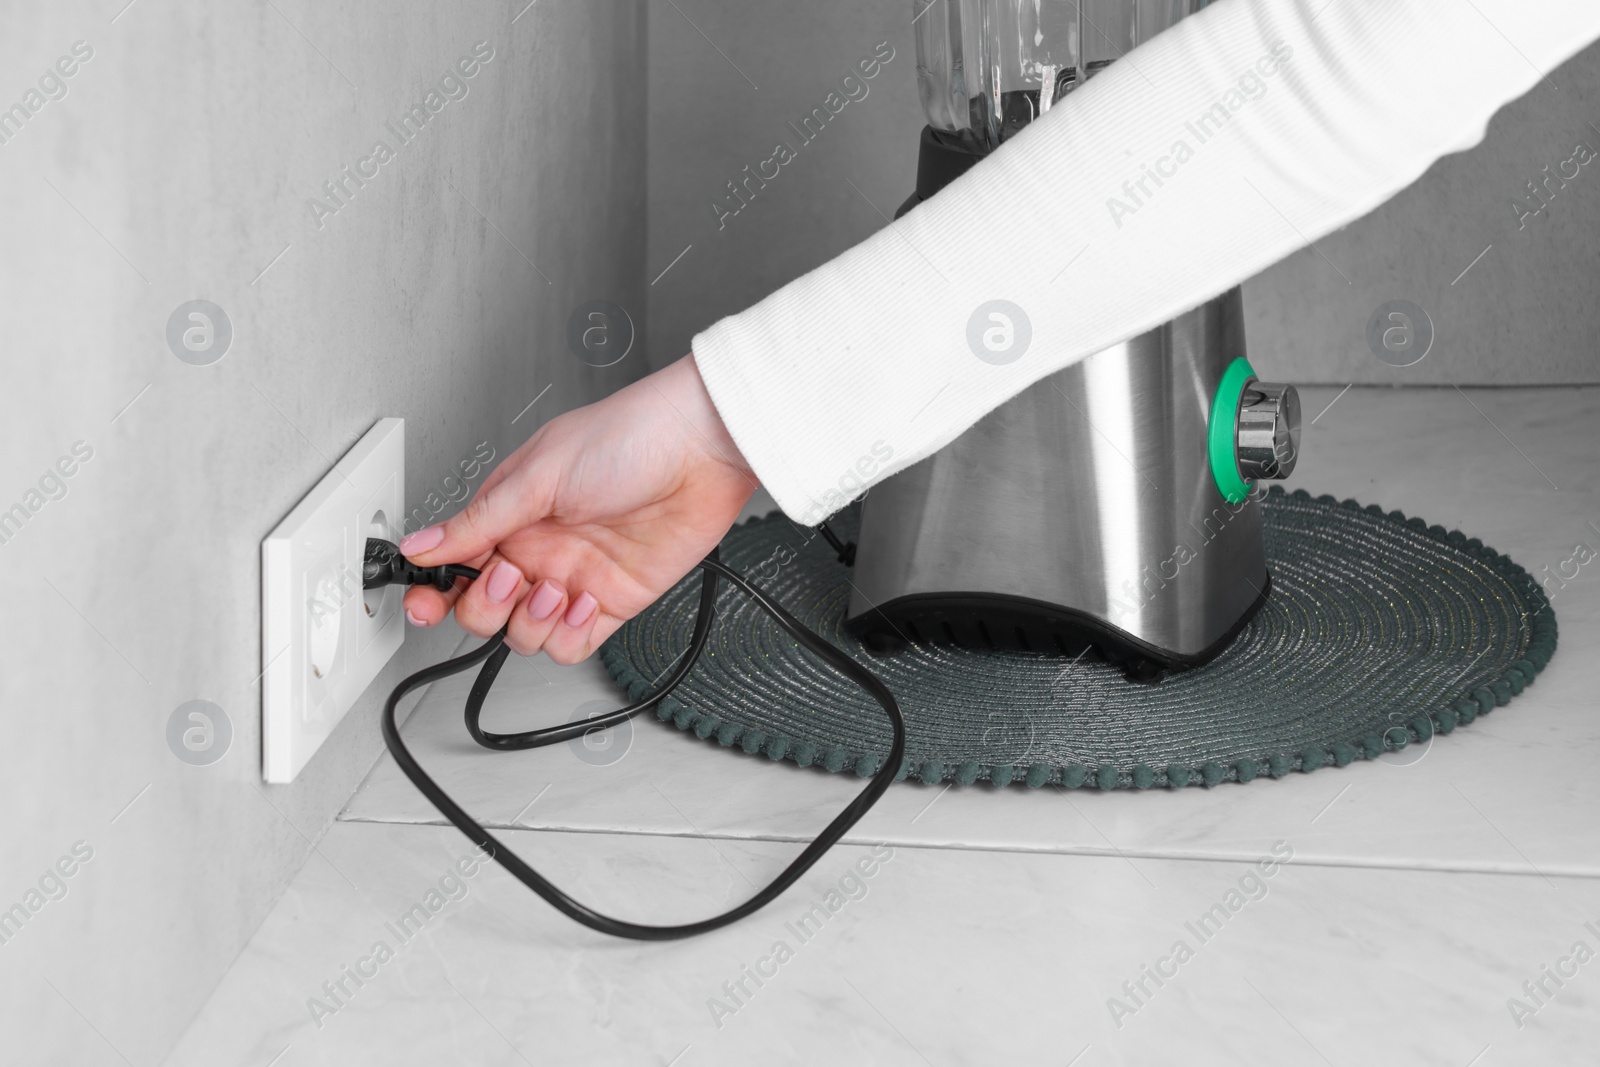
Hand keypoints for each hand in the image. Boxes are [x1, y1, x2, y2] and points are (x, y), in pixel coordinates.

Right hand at [399, 354, 757, 663]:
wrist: (702, 449)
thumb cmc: (630, 437)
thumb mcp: (538, 475)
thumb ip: (478, 522)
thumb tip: (420, 545)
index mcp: (511, 515)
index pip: (456, 565)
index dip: (434, 591)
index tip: (424, 604)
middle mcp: (538, 550)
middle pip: (483, 610)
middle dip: (485, 606)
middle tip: (510, 576)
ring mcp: (575, 578)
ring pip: (525, 635)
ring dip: (533, 621)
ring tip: (559, 586)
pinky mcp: (613, 603)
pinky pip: (573, 644)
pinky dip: (571, 635)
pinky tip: (587, 602)